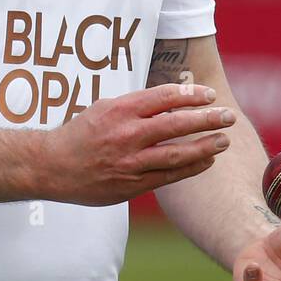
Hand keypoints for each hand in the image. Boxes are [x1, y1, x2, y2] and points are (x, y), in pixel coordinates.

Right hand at [42, 83, 233, 205]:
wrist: (52, 167)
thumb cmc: (82, 133)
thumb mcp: (105, 107)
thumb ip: (137, 105)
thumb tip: (174, 98)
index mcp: (120, 110)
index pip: (164, 97)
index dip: (191, 95)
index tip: (209, 95)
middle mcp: (127, 134)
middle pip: (176, 124)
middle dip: (207, 119)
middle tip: (228, 116)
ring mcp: (130, 161)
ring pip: (176, 154)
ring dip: (205, 147)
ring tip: (224, 140)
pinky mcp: (131, 185)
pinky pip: (168, 177)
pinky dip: (190, 168)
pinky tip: (207, 161)